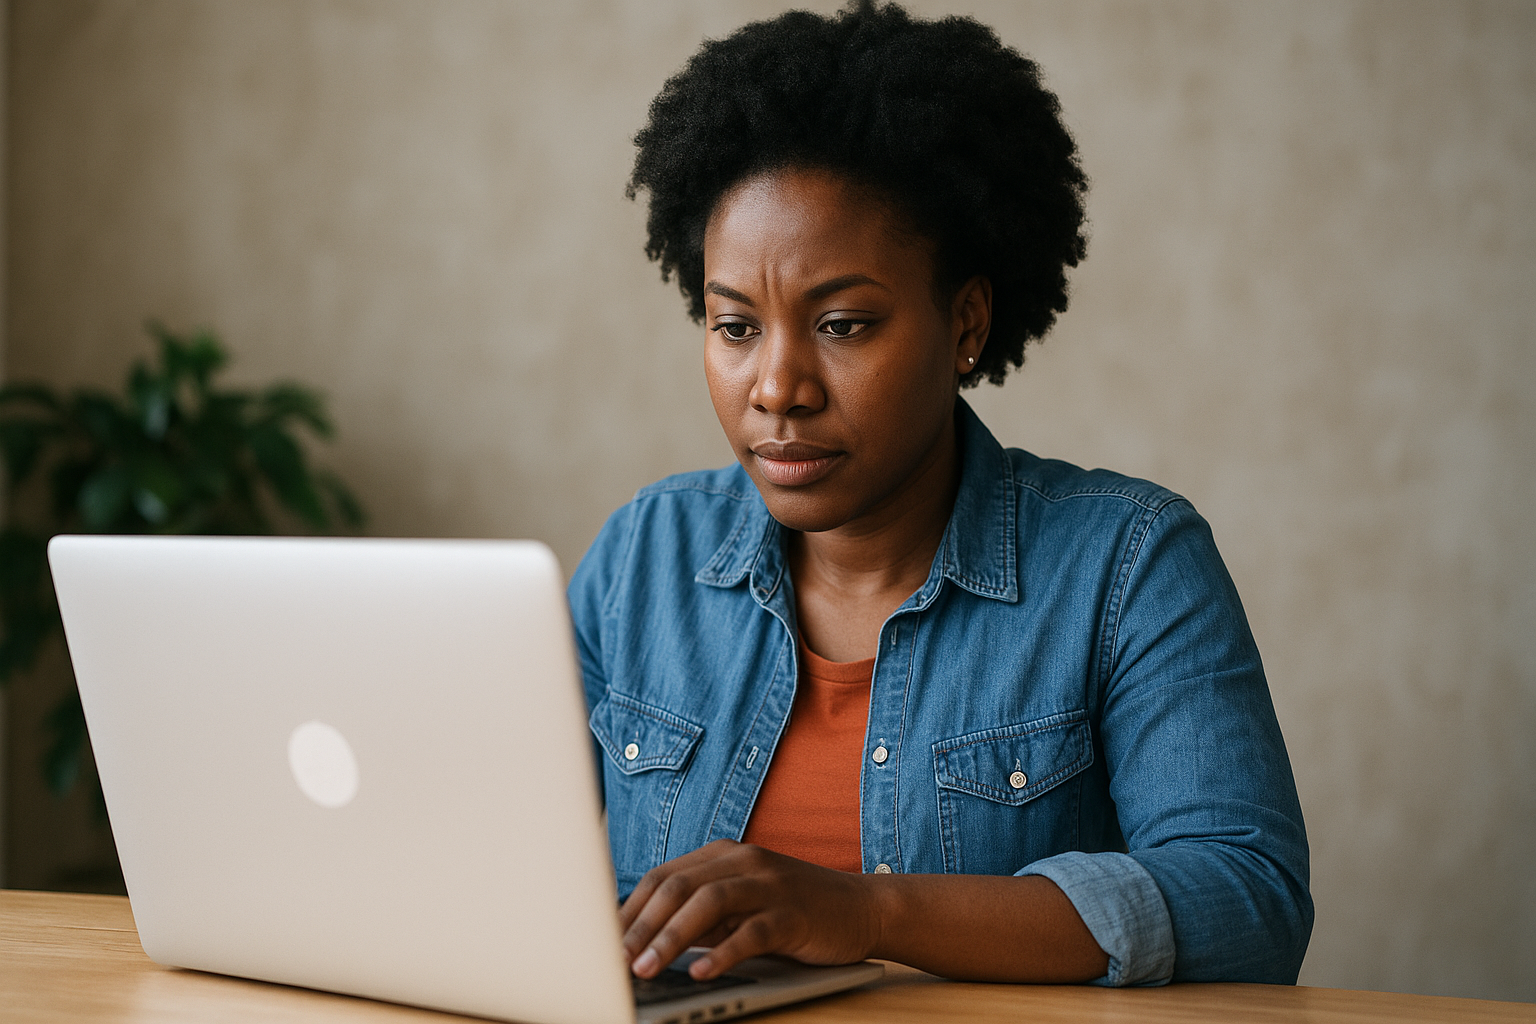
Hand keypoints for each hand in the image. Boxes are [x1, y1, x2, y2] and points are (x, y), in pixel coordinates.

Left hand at [619, 839, 879, 980]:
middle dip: (640, 925)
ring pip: (708, 903)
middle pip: (678, 886)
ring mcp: (770, 884)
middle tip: (613, 959)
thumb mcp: (741, 903)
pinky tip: (700, 972)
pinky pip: (751, 931)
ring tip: (645, 968)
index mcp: (724, 854)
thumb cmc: (793, 909)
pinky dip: (721, 953)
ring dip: (670, 937)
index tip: (600, 941)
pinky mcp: (794, 913)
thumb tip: (643, 942)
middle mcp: (743, 860)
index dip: (629, 909)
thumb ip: (700, 914)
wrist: (863, 907)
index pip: (663, 876)